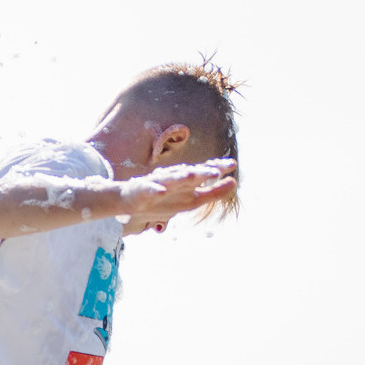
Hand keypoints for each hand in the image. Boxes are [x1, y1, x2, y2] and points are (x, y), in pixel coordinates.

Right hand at [119, 159, 234, 231]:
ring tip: (191, 176)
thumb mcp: (191, 199)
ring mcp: (158, 184)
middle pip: (190, 174)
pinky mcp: (143, 190)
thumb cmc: (162, 199)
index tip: (232, 164)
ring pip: (171, 179)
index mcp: (186, 182)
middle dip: (201, 173)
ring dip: (180, 177)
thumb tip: (234, 182)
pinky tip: (161, 191)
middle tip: (214, 171)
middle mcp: (174, 180)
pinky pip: (150, 189)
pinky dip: (155, 189)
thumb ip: (212, 192)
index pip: (203, 172)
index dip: (217, 168)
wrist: (129, 200)